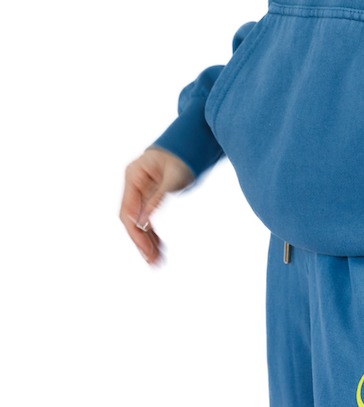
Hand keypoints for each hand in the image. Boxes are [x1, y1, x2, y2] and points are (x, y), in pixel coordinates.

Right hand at [120, 147, 194, 265]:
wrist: (191, 143)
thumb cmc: (183, 156)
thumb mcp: (174, 178)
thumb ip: (158, 199)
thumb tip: (143, 223)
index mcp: (133, 177)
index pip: (128, 211)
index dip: (136, 233)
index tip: (147, 251)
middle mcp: (133, 185)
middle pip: (132, 219)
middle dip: (142, 242)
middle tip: (154, 263)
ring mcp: (140, 191)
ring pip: (140, 221)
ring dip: (148, 241)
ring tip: (158, 261)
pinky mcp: (150, 197)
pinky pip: (149, 218)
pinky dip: (154, 233)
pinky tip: (161, 248)